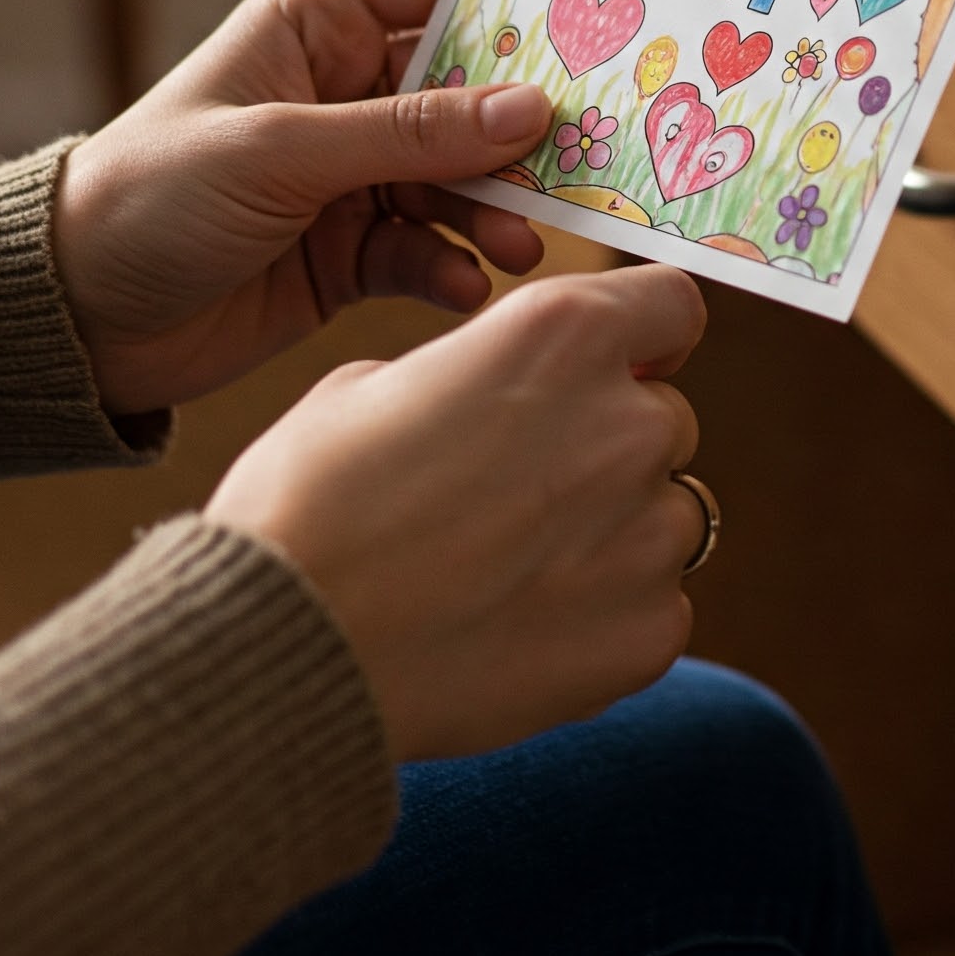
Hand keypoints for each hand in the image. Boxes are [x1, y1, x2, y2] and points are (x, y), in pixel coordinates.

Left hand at [54, 0, 550, 415]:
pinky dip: (455, 264)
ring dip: (497, 207)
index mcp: (322, 26)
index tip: (602, 5)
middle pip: (473, 90)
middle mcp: (350, 91)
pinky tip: (465, 282)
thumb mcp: (282, 149)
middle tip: (589, 149)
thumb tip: (529, 110)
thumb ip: (411, 134)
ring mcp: (356, 174)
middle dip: (528, 123)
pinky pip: (433, 246)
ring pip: (463, 176)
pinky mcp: (355, 250)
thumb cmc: (150, 196)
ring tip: (520, 241)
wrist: (74, 320)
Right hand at [207, 263, 708, 761]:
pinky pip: (657, 608)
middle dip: (610, 448)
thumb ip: (480, 375)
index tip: (628, 365)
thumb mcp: (378, 383)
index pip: (671, 306)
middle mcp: (627, 420)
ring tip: (512, 575)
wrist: (283, 650)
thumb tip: (505, 400)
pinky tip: (523, 634)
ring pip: (668, 517)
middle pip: (663, 420)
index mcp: (564, 334)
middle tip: (521, 499)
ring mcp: (648, 531)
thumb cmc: (308, 505)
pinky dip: (609, 620)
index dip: (650, 336)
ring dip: (615, 535)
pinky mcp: (648, 632)